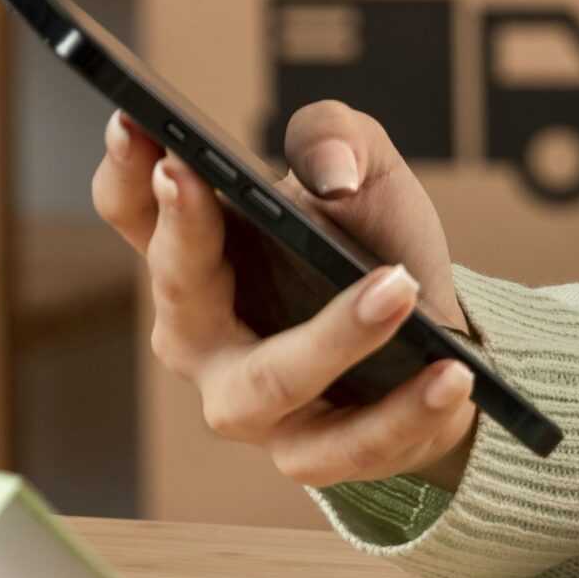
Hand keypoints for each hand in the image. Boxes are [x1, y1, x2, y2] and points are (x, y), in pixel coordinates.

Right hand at [90, 100, 481, 489]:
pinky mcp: (316, 453)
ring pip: (269, 383)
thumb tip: (329, 173)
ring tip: (400, 285)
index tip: (136, 124)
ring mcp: (251, 403)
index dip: (127, 169)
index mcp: (201, 257)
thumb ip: (339, 136)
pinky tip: (451, 371)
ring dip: (334, 336)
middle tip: (206, 182)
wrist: (438, 335)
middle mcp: (204, 336)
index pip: (137, 214)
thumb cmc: (377, 244)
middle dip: (187, 238)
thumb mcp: (368, 168)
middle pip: (178, 295)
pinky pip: (352, 443)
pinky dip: (405, 409)